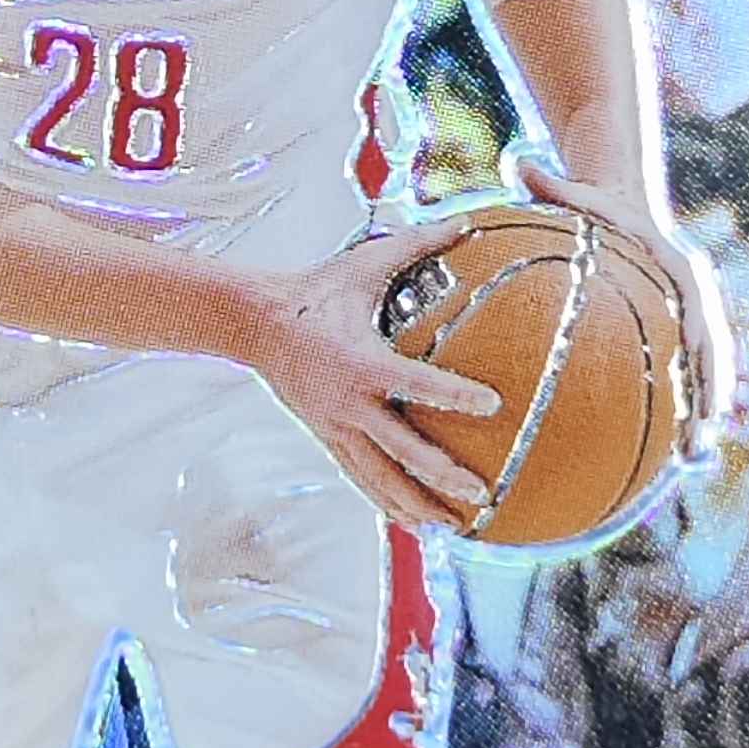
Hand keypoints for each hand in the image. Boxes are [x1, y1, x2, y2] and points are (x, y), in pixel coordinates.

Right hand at [237, 218, 503, 533]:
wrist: (255, 324)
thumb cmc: (316, 290)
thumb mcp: (365, 263)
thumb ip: (420, 244)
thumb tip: (471, 220)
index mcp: (362, 362)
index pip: (414, 383)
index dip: (453, 394)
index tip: (493, 404)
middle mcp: (349, 403)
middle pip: (400, 450)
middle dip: (441, 474)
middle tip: (480, 492)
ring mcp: (336, 426)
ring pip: (380, 477)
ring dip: (416, 504)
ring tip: (453, 527)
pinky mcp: (328, 437)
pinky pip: (361, 477)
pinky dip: (388, 503)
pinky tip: (415, 525)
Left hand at [501, 155, 721, 458]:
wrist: (622, 202)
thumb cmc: (592, 204)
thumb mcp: (573, 192)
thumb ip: (546, 183)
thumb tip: (514, 161)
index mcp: (676, 268)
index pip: (697, 307)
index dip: (704, 344)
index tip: (706, 377)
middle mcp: (690, 298)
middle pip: (710, 353)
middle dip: (711, 398)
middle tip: (703, 442)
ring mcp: (685, 320)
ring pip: (702, 374)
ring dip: (700, 416)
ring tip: (692, 462)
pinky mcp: (670, 336)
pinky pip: (676, 378)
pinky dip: (675, 411)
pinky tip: (660, 454)